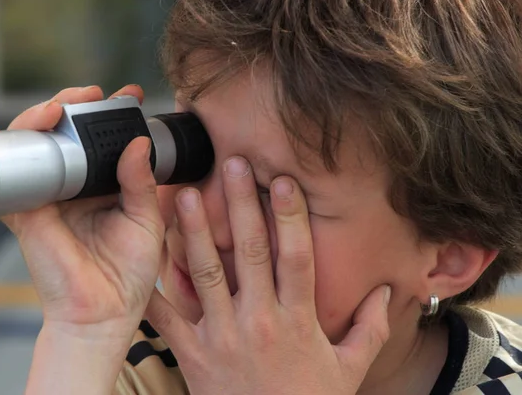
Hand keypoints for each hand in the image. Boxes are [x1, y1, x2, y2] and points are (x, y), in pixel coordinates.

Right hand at [0, 85, 163, 343]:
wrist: (104, 312)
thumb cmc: (129, 273)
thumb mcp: (146, 221)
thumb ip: (141, 182)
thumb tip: (138, 142)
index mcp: (103, 188)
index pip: (100, 142)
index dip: (109, 116)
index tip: (130, 95)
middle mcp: (74, 188)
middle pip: (63, 136)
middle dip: (72, 107)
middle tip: (92, 94)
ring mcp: (48, 198)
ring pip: (35, 147)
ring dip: (39, 119)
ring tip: (57, 107)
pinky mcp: (27, 212)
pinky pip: (9, 177)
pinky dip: (0, 149)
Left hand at [145, 157, 390, 394]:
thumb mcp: (349, 370)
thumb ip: (371, 329)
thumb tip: (390, 294)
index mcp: (299, 320)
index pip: (297, 257)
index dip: (291, 216)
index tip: (283, 181)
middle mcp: (260, 321)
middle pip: (250, 251)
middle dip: (242, 204)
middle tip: (232, 163)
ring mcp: (223, 336)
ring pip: (206, 273)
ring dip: (196, 230)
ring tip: (185, 194)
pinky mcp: (193, 354)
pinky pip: (169, 316)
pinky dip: (155, 284)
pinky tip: (144, 252)